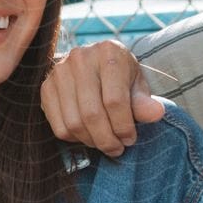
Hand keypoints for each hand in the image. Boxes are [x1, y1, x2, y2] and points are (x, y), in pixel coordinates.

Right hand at [41, 40, 164, 156]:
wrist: (95, 65)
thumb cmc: (121, 77)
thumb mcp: (137, 85)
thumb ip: (144, 102)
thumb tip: (156, 114)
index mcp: (108, 53)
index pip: (115, 100)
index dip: (124, 126)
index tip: (130, 139)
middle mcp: (80, 58)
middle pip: (92, 114)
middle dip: (107, 139)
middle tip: (117, 149)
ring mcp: (59, 72)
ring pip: (74, 123)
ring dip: (92, 142)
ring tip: (105, 143)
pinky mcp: (46, 87)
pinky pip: (59, 126)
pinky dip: (75, 139)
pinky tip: (88, 136)